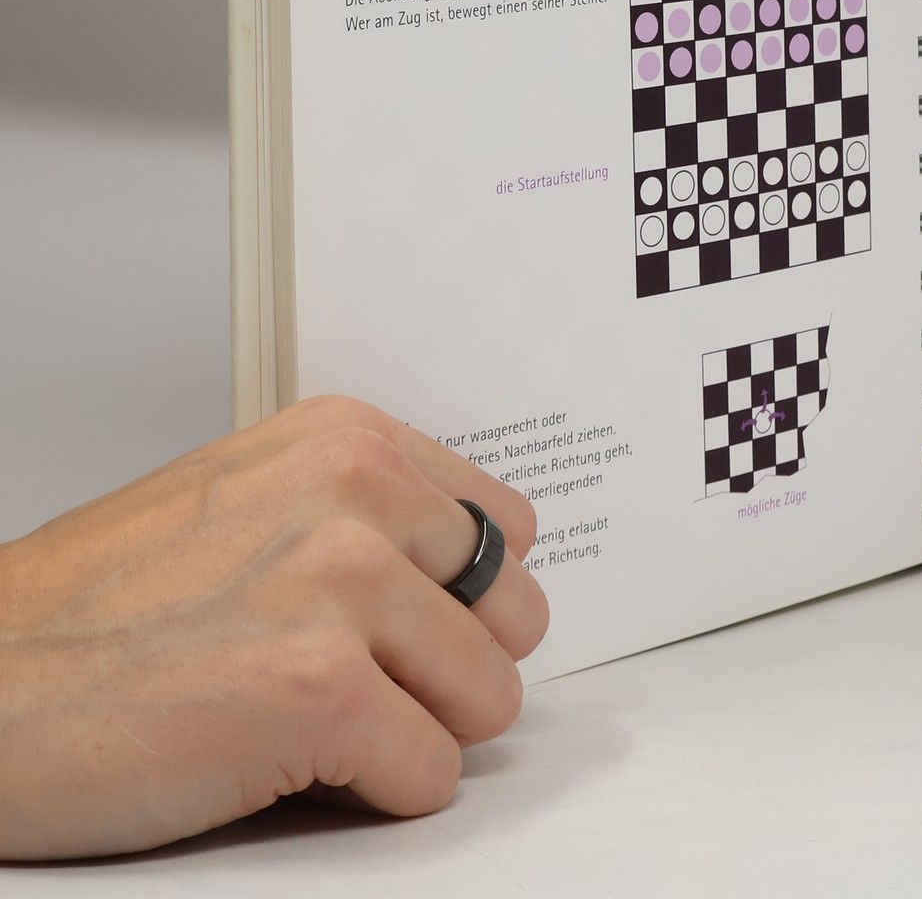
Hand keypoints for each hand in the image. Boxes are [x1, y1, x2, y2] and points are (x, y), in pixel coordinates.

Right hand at [0, 395, 547, 860]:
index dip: (458, 598)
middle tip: (360, 690)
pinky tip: (292, 769)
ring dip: (417, 734)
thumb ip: (364, 513)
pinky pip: (432, 774)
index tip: (406, 626)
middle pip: (515, 613)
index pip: (505, 527)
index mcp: (348, 438)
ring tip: (318, 728)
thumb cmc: (94, 614)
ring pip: (490, 697)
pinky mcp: (321, 690)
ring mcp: (343, 584)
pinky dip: (378, 795)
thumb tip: (481, 571)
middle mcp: (357, 489)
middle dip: (450, 670)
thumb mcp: (247, 500)